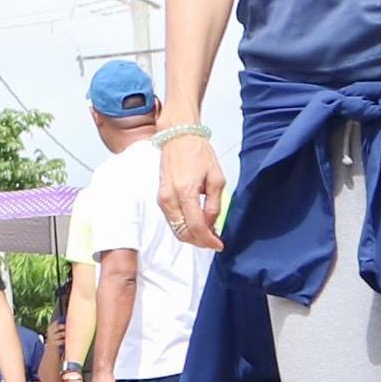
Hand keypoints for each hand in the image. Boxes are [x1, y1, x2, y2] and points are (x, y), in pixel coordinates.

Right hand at [158, 128, 227, 251]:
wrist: (178, 136)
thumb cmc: (198, 152)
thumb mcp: (216, 178)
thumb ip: (214, 205)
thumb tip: (211, 224)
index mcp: (186, 192)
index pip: (197, 227)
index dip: (209, 241)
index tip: (220, 245)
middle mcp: (170, 198)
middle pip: (183, 233)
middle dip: (200, 241)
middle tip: (215, 240)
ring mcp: (163, 199)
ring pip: (176, 229)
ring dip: (192, 235)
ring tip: (208, 232)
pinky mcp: (160, 197)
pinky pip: (172, 220)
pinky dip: (184, 226)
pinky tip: (197, 223)